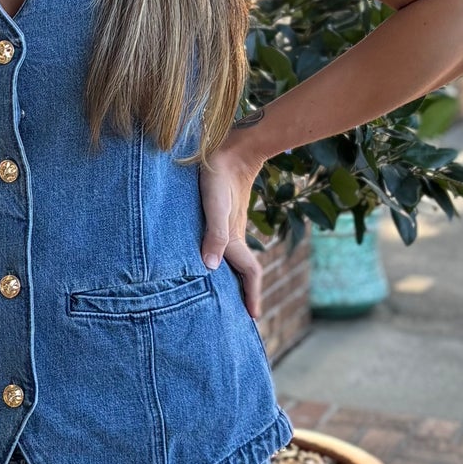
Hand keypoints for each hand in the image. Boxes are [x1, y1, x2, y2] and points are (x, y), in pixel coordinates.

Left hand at [199, 134, 262, 319]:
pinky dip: (226, 259)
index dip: (252, 295)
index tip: (253, 316)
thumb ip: (213, 233)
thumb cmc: (219, 174)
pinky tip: (214, 259)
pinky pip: (228, 245)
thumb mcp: (214, 204)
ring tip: (228, 293)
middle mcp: (234, 235)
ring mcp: (231, 225)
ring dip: (236, 277)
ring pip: (236, 258)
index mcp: (233, 238)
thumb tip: (209, 266)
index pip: (249, 273)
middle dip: (245, 292)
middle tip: (241, 313)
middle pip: (244, 270)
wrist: (234, 147)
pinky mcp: (225, 215)